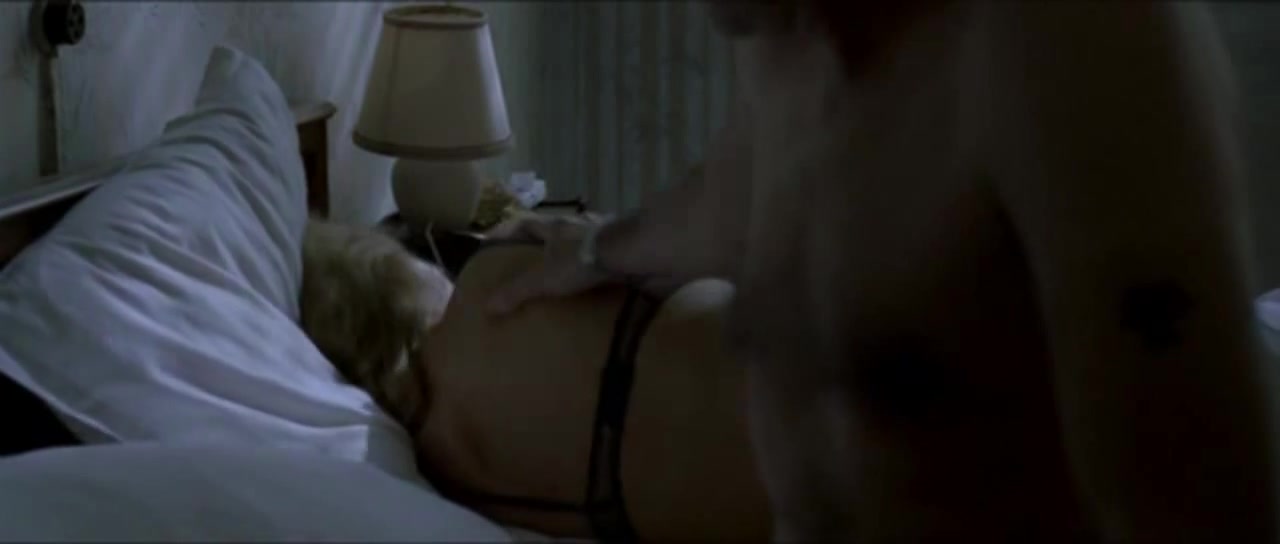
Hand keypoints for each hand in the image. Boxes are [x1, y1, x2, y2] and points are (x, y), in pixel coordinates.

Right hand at [485, 214, 614, 315]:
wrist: (635, 253)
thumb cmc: (584, 259)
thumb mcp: (545, 278)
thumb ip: (518, 291)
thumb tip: (487, 306)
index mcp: (556, 227)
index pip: (525, 223)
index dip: (506, 232)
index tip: (492, 243)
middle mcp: (580, 227)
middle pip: (555, 233)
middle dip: (543, 249)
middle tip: (532, 268)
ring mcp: (605, 238)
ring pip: (582, 246)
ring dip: (574, 260)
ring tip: (565, 282)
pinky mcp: (625, 252)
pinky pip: (608, 262)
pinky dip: (600, 274)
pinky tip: (598, 290)